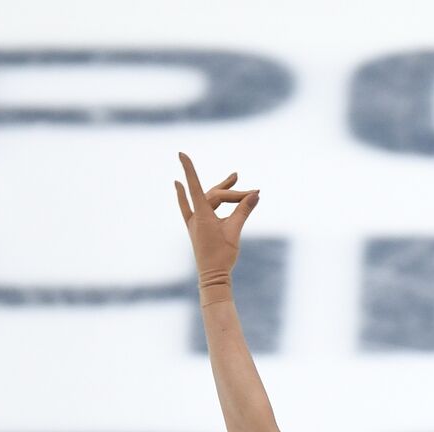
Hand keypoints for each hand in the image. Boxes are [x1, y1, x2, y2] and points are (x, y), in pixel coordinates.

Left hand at [173, 152, 259, 296]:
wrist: (213, 276)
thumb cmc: (223, 255)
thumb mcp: (235, 231)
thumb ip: (244, 211)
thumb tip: (255, 194)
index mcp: (203, 215)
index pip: (196, 186)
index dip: (189, 169)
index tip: (181, 154)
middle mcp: (196, 216)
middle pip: (214, 195)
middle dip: (233, 191)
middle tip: (253, 192)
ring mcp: (195, 221)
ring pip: (208, 199)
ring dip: (222, 190)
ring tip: (235, 178)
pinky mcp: (196, 226)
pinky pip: (189, 206)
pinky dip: (185, 195)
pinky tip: (178, 185)